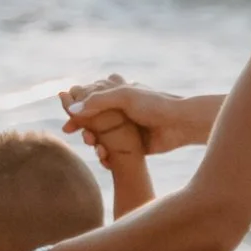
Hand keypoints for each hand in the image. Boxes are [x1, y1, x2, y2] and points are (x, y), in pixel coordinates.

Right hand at [61, 77, 193, 157]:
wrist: (181, 124)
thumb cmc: (155, 105)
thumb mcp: (124, 96)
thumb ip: (97, 101)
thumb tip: (72, 109)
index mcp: (115, 91)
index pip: (86, 98)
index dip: (75, 109)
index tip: (68, 121)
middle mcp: (117, 108)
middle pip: (90, 119)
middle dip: (83, 128)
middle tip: (79, 136)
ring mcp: (124, 128)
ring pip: (99, 137)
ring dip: (94, 144)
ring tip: (98, 149)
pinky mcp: (130, 145)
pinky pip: (111, 152)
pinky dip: (106, 157)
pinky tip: (106, 159)